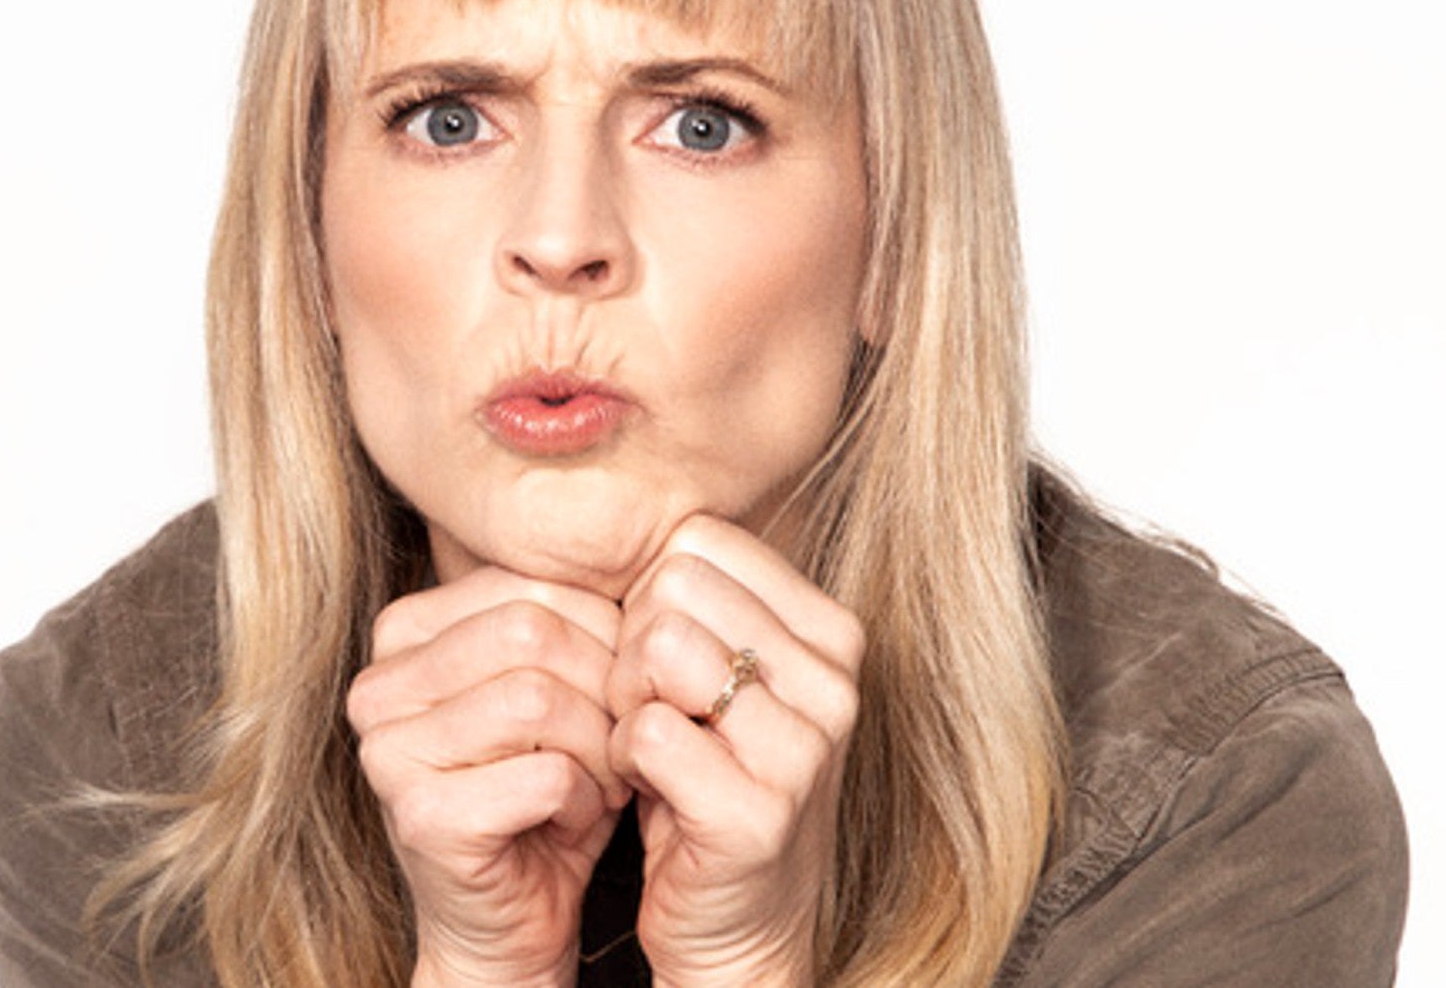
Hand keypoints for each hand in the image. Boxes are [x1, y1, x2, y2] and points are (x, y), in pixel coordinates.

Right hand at [346, 567, 631, 986]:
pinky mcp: (420, 816)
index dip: (606, 632)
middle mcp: (378, 685)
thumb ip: (571, 619)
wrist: (511, 922)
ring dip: (598, 748)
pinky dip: (585, 800)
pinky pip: (545, 775)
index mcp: (402, 632)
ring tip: (600, 780)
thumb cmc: (545, 792)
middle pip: (534, 631)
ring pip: (540, 698)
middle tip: (620, 741)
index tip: (619, 690)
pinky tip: (573, 820)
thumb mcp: (559, 686)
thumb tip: (647, 559)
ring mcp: (387, 751)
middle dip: (605, 688)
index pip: (531, 583)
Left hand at [605, 515, 864, 985]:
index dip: (648, 596)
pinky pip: (647, 731)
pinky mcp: (758, 813)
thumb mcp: (723, 673)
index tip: (660, 660)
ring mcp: (804, 750)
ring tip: (648, 743)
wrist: (740, 925)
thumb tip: (612, 520)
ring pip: (658, 647)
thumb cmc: (709, 778)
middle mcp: (833, 681)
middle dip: (630, 645)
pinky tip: (647, 786)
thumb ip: (691, 597)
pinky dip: (622, 757)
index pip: (696, 539)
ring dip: (624, 700)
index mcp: (830, 630)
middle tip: (648, 708)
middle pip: (670, 585)